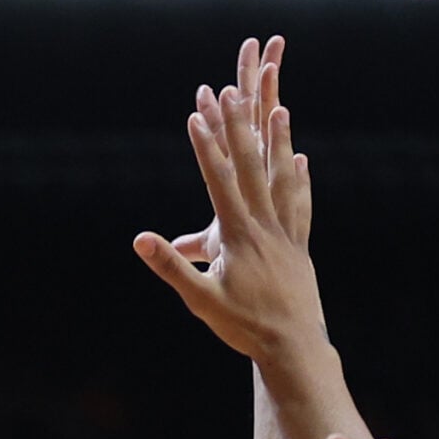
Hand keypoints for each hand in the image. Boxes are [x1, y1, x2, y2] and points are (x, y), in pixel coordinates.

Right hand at [134, 35, 324, 363]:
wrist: (294, 347)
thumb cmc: (244, 326)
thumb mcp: (201, 300)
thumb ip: (172, 267)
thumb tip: (140, 240)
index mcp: (240, 236)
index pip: (219, 182)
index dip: (206, 147)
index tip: (196, 114)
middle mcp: (266, 226)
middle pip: (252, 167)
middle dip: (239, 127)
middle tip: (233, 91)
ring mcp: (286, 234)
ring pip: (281, 178)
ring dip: (277, 140)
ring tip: (277, 106)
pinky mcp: (299, 246)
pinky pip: (298, 204)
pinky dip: (297, 179)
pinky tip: (299, 159)